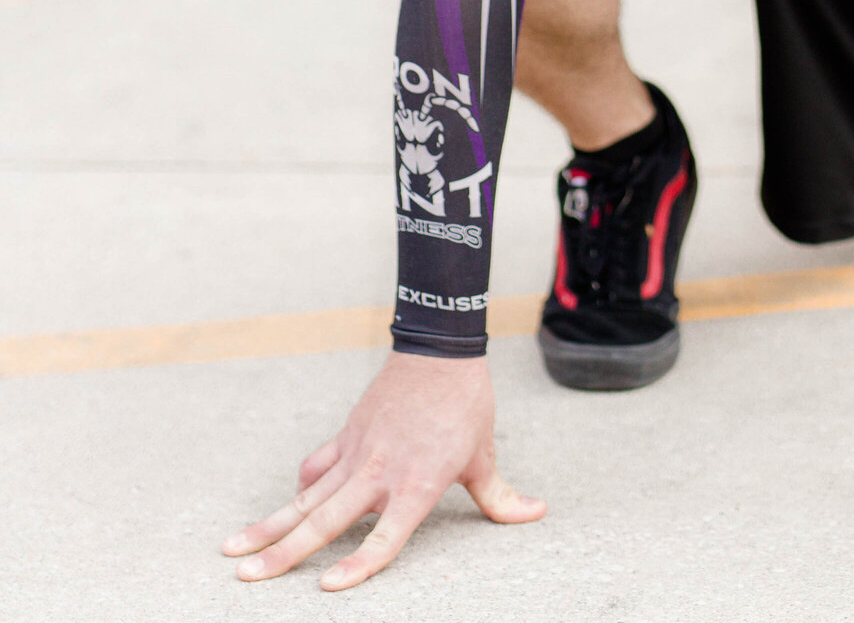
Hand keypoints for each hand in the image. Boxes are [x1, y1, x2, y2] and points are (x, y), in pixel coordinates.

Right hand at [222, 351, 544, 589]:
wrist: (441, 350)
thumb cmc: (467, 406)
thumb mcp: (484, 455)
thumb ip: (500, 496)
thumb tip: (536, 513)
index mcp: (417, 484)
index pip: (385, 535)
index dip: (359, 563)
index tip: (328, 587)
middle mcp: (380, 472)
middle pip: (326, 520)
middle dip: (284, 552)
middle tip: (247, 579)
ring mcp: (358, 452)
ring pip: (307, 497)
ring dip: (270, 525)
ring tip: (233, 553)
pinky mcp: (348, 434)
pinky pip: (316, 467)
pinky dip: (299, 488)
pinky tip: (282, 507)